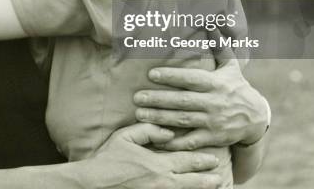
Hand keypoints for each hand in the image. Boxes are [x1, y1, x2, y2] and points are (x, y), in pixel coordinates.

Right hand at [80, 123, 221, 188]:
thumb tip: (168, 132)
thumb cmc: (108, 159)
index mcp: (157, 164)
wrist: (94, 184)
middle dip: (208, 179)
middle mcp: (163, 183)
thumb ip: (148, 130)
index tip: (214, 158)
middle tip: (219, 177)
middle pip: (192, 181)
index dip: (202, 160)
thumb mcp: (125, 136)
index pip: (187, 161)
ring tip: (213, 188)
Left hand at [133, 59, 268, 150]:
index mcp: (216, 83)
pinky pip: (191, 141)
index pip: (192, 79)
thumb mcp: (231, 66)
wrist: (257, 119)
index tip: (151, 74)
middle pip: (183, 101)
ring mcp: (214, 122)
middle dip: (159, 99)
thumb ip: (219, 46)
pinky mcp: (213, 138)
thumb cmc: (237, 88)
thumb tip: (212, 23)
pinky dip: (174, 141)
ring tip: (139, 113)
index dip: (172, 76)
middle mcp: (214, 103)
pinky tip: (156, 137)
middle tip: (136, 97)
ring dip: (160, 118)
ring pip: (183, 120)